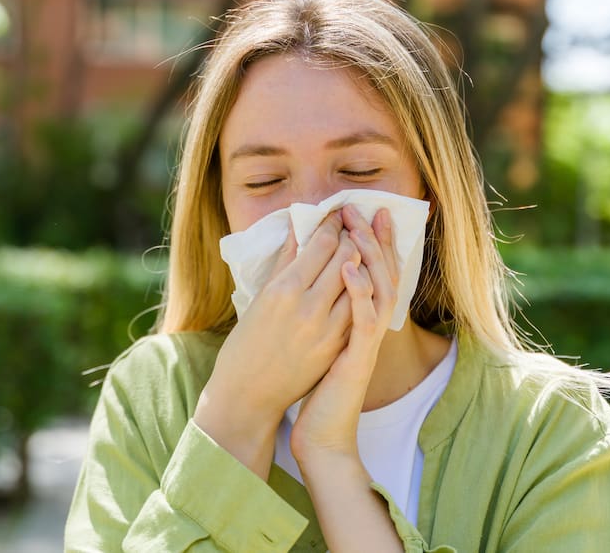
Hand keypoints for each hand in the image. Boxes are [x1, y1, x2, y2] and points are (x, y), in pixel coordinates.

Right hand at [194, 209, 361, 477]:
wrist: (249, 394)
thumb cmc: (246, 343)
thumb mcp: (260, 297)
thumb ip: (284, 262)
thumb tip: (299, 229)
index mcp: (284, 289)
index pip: (323, 244)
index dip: (334, 224)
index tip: (337, 214)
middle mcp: (308, 306)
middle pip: (346, 258)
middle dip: (353, 236)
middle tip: (353, 225)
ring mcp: (327, 329)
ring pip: (360, 282)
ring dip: (363, 262)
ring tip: (360, 250)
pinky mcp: (338, 346)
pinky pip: (359, 309)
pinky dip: (363, 290)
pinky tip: (361, 280)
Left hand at [291, 205, 399, 463]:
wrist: (321, 436)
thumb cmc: (315, 390)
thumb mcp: (320, 342)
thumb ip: (323, 309)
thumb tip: (310, 278)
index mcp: (360, 321)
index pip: (374, 272)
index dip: (373, 241)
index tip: (365, 211)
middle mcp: (368, 328)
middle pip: (382, 273)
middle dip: (373, 238)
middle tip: (365, 208)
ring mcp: (365, 342)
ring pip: (378, 290)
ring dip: (369, 256)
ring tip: (359, 227)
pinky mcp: (357, 358)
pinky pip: (363, 319)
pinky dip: (359, 292)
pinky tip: (350, 269)